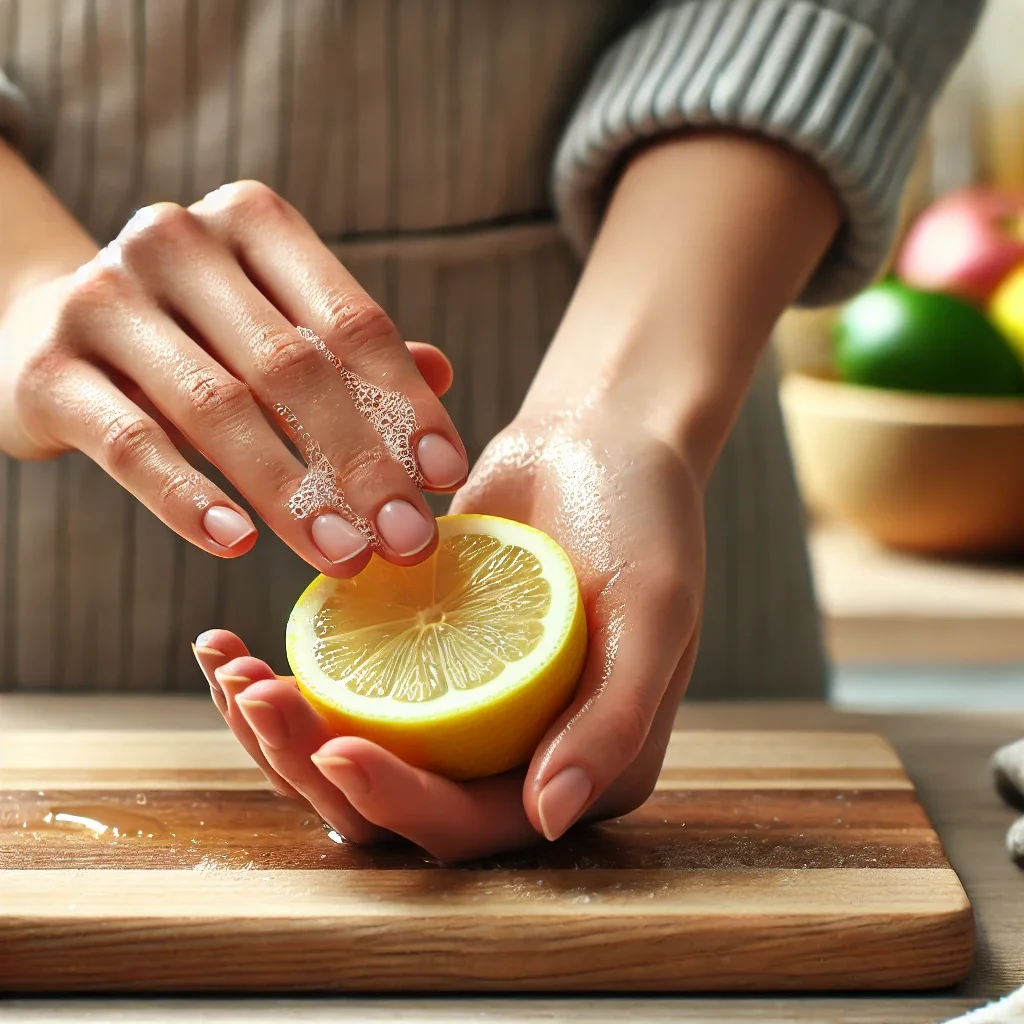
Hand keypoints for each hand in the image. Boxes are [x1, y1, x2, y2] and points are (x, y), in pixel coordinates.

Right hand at [0, 180, 467, 575]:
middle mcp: (177, 241)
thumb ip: (349, 348)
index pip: (350, 320)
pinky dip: (187, 498)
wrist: (45, 331)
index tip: (446, 475)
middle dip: (360, 462)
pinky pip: (131, 443)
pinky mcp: (48, 368)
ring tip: (341, 555)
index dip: (406, 402)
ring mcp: (103, 298)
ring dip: (290, 492)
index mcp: (252, 223)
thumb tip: (443, 372)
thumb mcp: (274, 328)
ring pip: (218, 407)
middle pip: (293, 366)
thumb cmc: (194, 336)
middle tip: (406, 536)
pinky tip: (237, 543)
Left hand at [192, 403, 702, 860]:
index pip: (468, 822)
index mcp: (576, 773)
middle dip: (309, 763)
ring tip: (229, 671)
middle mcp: (511, 759)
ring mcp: (454, 710)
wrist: (601, 439)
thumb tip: (552, 821)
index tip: (332, 745)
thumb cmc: (645, 519)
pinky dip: (286, 676)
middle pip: (389, 803)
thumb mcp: (652, 613)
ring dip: (279, 728)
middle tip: (253, 694)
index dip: (395, 800)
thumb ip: (612, 721)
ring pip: (349, 753)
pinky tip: (235, 648)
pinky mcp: (412, 660)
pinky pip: (341, 690)